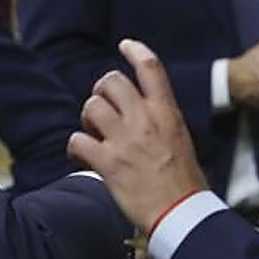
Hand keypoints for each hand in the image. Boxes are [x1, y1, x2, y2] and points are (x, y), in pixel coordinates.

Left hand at [69, 39, 207, 231]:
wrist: (182, 213)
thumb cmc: (184, 182)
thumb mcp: (181, 139)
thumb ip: (161, 121)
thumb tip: (141, 112)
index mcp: (167, 113)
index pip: (151, 68)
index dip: (135, 50)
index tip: (125, 44)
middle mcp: (145, 120)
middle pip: (110, 82)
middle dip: (100, 92)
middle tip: (102, 112)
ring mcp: (125, 141)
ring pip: (91, 107)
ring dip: (87, 119)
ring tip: (93, 135)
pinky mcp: (108, 163)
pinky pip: (77, 140)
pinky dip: (75, 147)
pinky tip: (82, 156)